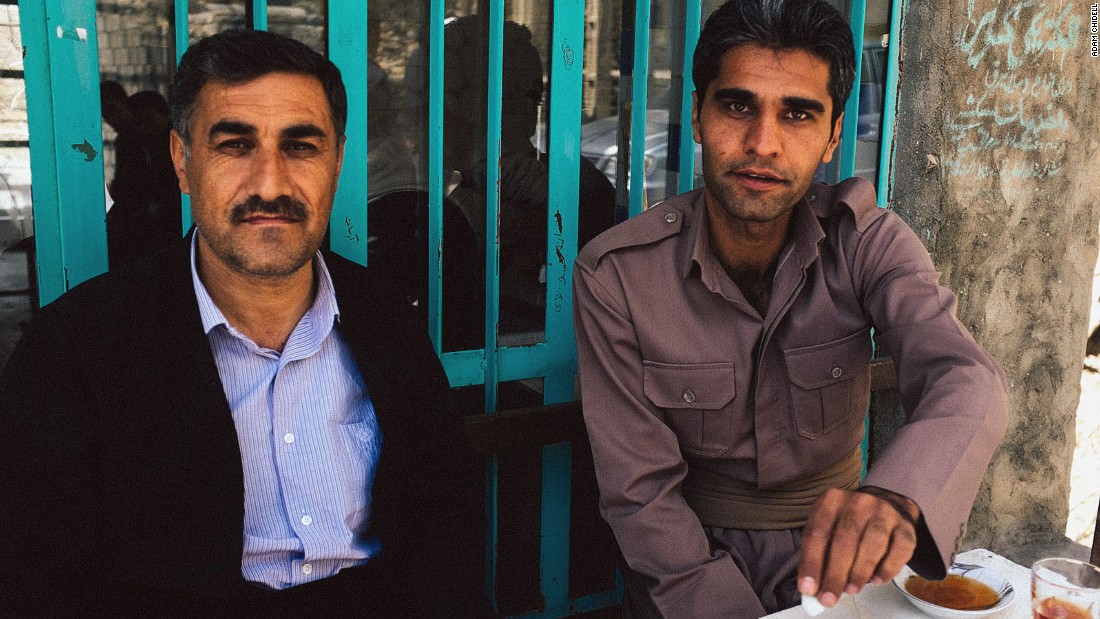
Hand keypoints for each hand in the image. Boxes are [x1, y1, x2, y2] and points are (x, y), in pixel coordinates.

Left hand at [797, 486, 919, 607]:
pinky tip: (876, 580)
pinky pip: (899, 550)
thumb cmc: (850, 522)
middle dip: (835, 574)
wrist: (888, 504)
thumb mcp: (828, 528)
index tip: (807, 588)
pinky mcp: (905, 527)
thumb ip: (819, 555)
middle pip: (844, 540)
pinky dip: (887, 568)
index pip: (817, 533)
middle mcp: (858, 502)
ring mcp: (884, 512)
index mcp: (831, 500)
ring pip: (872, 544)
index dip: (811, 562)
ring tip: (850, 590)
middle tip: (828, 598)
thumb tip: (811, 589)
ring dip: (859, 572)